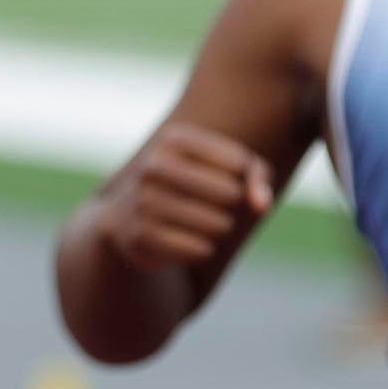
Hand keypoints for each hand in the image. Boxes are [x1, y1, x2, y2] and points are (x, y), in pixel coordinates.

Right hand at [100, 123, 274, 269]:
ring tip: (216, 224)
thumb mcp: (222, 167)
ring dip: (223, 227)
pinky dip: (205, 249)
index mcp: (173, 139)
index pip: (239, 162)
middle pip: (229, 192)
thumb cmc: (189, 184)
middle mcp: (153, 165)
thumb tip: (262, 206)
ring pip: (216, 223)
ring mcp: (142, 201)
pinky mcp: (140, 235)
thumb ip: (255, 174)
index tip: (233, 177)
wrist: (125, 215)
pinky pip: (198, 249)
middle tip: (227, 204)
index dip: (245, 176)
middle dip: (235, 203)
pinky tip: (198, 243)